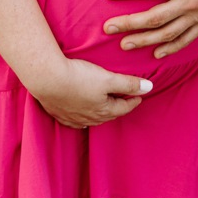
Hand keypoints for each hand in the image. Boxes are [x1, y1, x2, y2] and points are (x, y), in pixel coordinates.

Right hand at [32, 57, 152, 128]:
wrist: (48, 79)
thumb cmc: (79, 77)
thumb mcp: (108, 78)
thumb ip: (129, 83)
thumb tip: (149, 88)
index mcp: (103, 110)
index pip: (123, 107)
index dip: (133, 101)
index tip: (139, 97)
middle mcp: (89, 118)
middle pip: (108, 114)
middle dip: (117, 107)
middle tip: (124, 100)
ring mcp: (72, 118)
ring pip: (91, 118)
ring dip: (100, 112)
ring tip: (105, 106)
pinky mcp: (59, 113)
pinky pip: (74, 119)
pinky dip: (81, 116)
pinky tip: (80, 114)